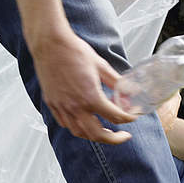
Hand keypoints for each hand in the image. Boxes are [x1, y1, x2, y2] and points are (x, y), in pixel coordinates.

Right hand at [30, 27, 136, 143]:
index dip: (128, 119)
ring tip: (104, 131)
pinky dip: (77, 128)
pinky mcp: (53, 104)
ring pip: (79, 132)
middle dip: (113, 138)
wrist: (50, 44)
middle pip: (97, 134)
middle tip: (123, 136)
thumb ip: (117, 82)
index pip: (115, 117)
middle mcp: (75, 107)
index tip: (132, 118)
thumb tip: (132, 91)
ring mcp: (62, 107)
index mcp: (91, 97)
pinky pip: (65, 124)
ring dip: (94, 135)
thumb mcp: (101, 65)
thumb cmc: (74, 52)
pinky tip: (83, 122)